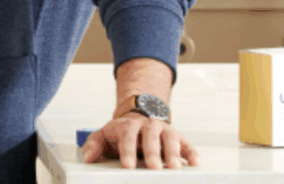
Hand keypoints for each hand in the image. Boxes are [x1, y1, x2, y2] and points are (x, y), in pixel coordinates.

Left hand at [81, 113, 198, 169]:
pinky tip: (194, 163)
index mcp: (128, 126)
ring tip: (174, 167)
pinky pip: (186, 143)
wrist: (137, 116)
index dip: (128, 151)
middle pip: (150, 136)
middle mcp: (147, 126)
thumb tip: (88, 158)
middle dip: (152, 152)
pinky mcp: (177, 137)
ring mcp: (164, 130)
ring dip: (173, 152)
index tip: (128, 165)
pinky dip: (191, 153)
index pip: (128, 136)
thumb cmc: (120, 133)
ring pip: (170, 138)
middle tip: (153, 167)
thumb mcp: (104, 135)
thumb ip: (94, 145)